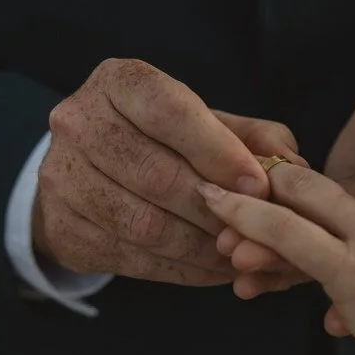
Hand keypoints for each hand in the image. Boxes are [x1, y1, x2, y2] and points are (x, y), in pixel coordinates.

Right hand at [32, 58, 304, 284]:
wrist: (83, 173)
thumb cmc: (156, 140)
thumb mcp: (203, 123)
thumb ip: (252, 138)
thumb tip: (293, 168)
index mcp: (118, 82)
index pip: (169, 111)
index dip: (218, 151)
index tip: (259, 186)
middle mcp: (78, 122)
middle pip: (156, 174)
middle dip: (215, 209)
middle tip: (255, 232)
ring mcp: (61, 177)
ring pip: (143, 224)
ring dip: (199, 247)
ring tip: (238, 256)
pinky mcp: (60, 226)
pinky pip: (129, 258)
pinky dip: (178, 271)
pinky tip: (209, 271)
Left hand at [199, 165, 354, 354]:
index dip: (323, 185)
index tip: (288, 186)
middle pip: (330, 184)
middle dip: (278, 187)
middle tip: (232, 185)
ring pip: (300, 199)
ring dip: (251, 199)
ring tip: (210, 197)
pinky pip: (286, 234)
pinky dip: (245, 220)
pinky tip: (218, 217)